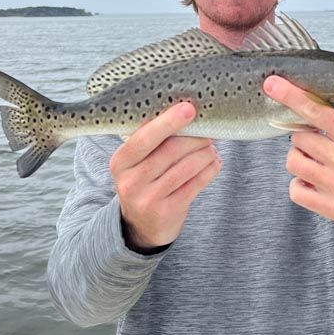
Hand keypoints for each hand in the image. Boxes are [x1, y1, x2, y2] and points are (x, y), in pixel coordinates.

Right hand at [109, 102, 220, 251]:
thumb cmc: (144, 181)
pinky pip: (196, 184)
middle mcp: (130, 182)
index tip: (189, 108)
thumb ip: (153, 140)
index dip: (168, 122)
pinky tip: (213, 162)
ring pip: (187, 167)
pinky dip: (209, 169)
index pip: (144, 138)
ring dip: (206, 152)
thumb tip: (186, 111)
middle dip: (195, 137)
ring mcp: (149, 199)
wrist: (141, 226)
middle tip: (208, 130)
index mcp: (120, 162)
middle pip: (171, 151)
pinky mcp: (169, 211)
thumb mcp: (136, 163)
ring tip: (211, 147)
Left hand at [262, 76, 333, 224]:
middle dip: (303, 139)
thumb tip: (293, 96)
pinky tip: (316, 184)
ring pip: (292, 162)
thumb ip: (332, 118)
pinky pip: (294, 189)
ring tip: (317, 164)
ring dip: (299, 160)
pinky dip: (300, 185)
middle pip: (299, 138)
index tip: (272, 85)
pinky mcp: (331, 209)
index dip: (293, 97)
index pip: (318, 113)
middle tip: (320, 146)